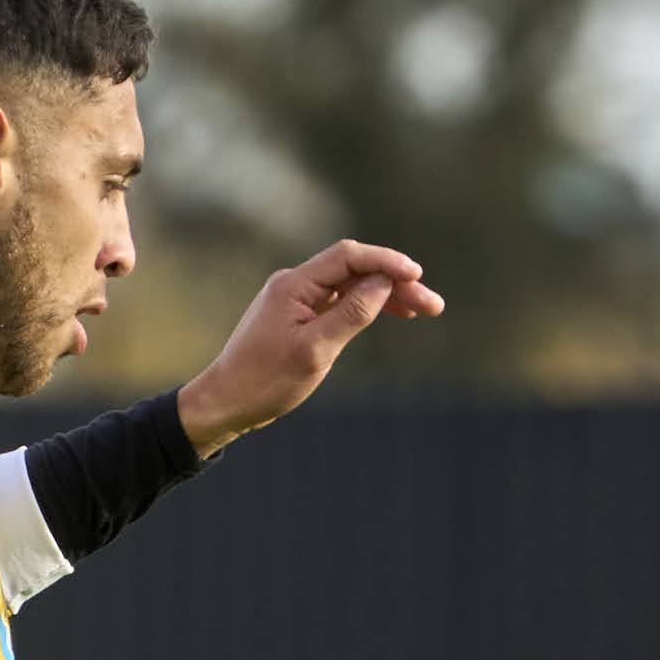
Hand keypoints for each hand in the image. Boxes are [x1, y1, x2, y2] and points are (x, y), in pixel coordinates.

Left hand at [176, 240, 443, 449]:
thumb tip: (383, 283)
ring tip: (422, 311)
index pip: (349, 257)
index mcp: (294, 284)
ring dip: (385, 295)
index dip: (386, 261)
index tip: (417, 276)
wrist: (225, 402)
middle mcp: (294, 284)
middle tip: (434, 305)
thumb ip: (351, 313)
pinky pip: (339, 301)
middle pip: (355, 270)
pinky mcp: (297, 316)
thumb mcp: (315, 351)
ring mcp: (295, 299)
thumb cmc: (265, 380)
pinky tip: (390, 313)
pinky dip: (366, 306)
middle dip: (395, 282)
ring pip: (350, 286)